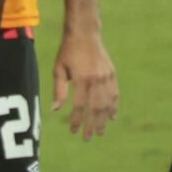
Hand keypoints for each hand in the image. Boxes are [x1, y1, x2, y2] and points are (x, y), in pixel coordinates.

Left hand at [54, 25, 117, 139]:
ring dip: (104, 120)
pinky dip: (114, 107)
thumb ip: (59, 90)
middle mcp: (96, 80)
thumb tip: (56, 110)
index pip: (80, 106)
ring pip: (107, 103)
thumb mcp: (59, 69)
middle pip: (95, 108)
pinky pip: (115, 94)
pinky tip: (111, 117)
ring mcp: (106, 77)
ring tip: (100, 132)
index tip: (74, 131)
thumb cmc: (68, 51)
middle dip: (92, 125)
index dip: (77, 120)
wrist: (85, 33)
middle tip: (88, 138)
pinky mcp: (112, 74)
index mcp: (82, 79)